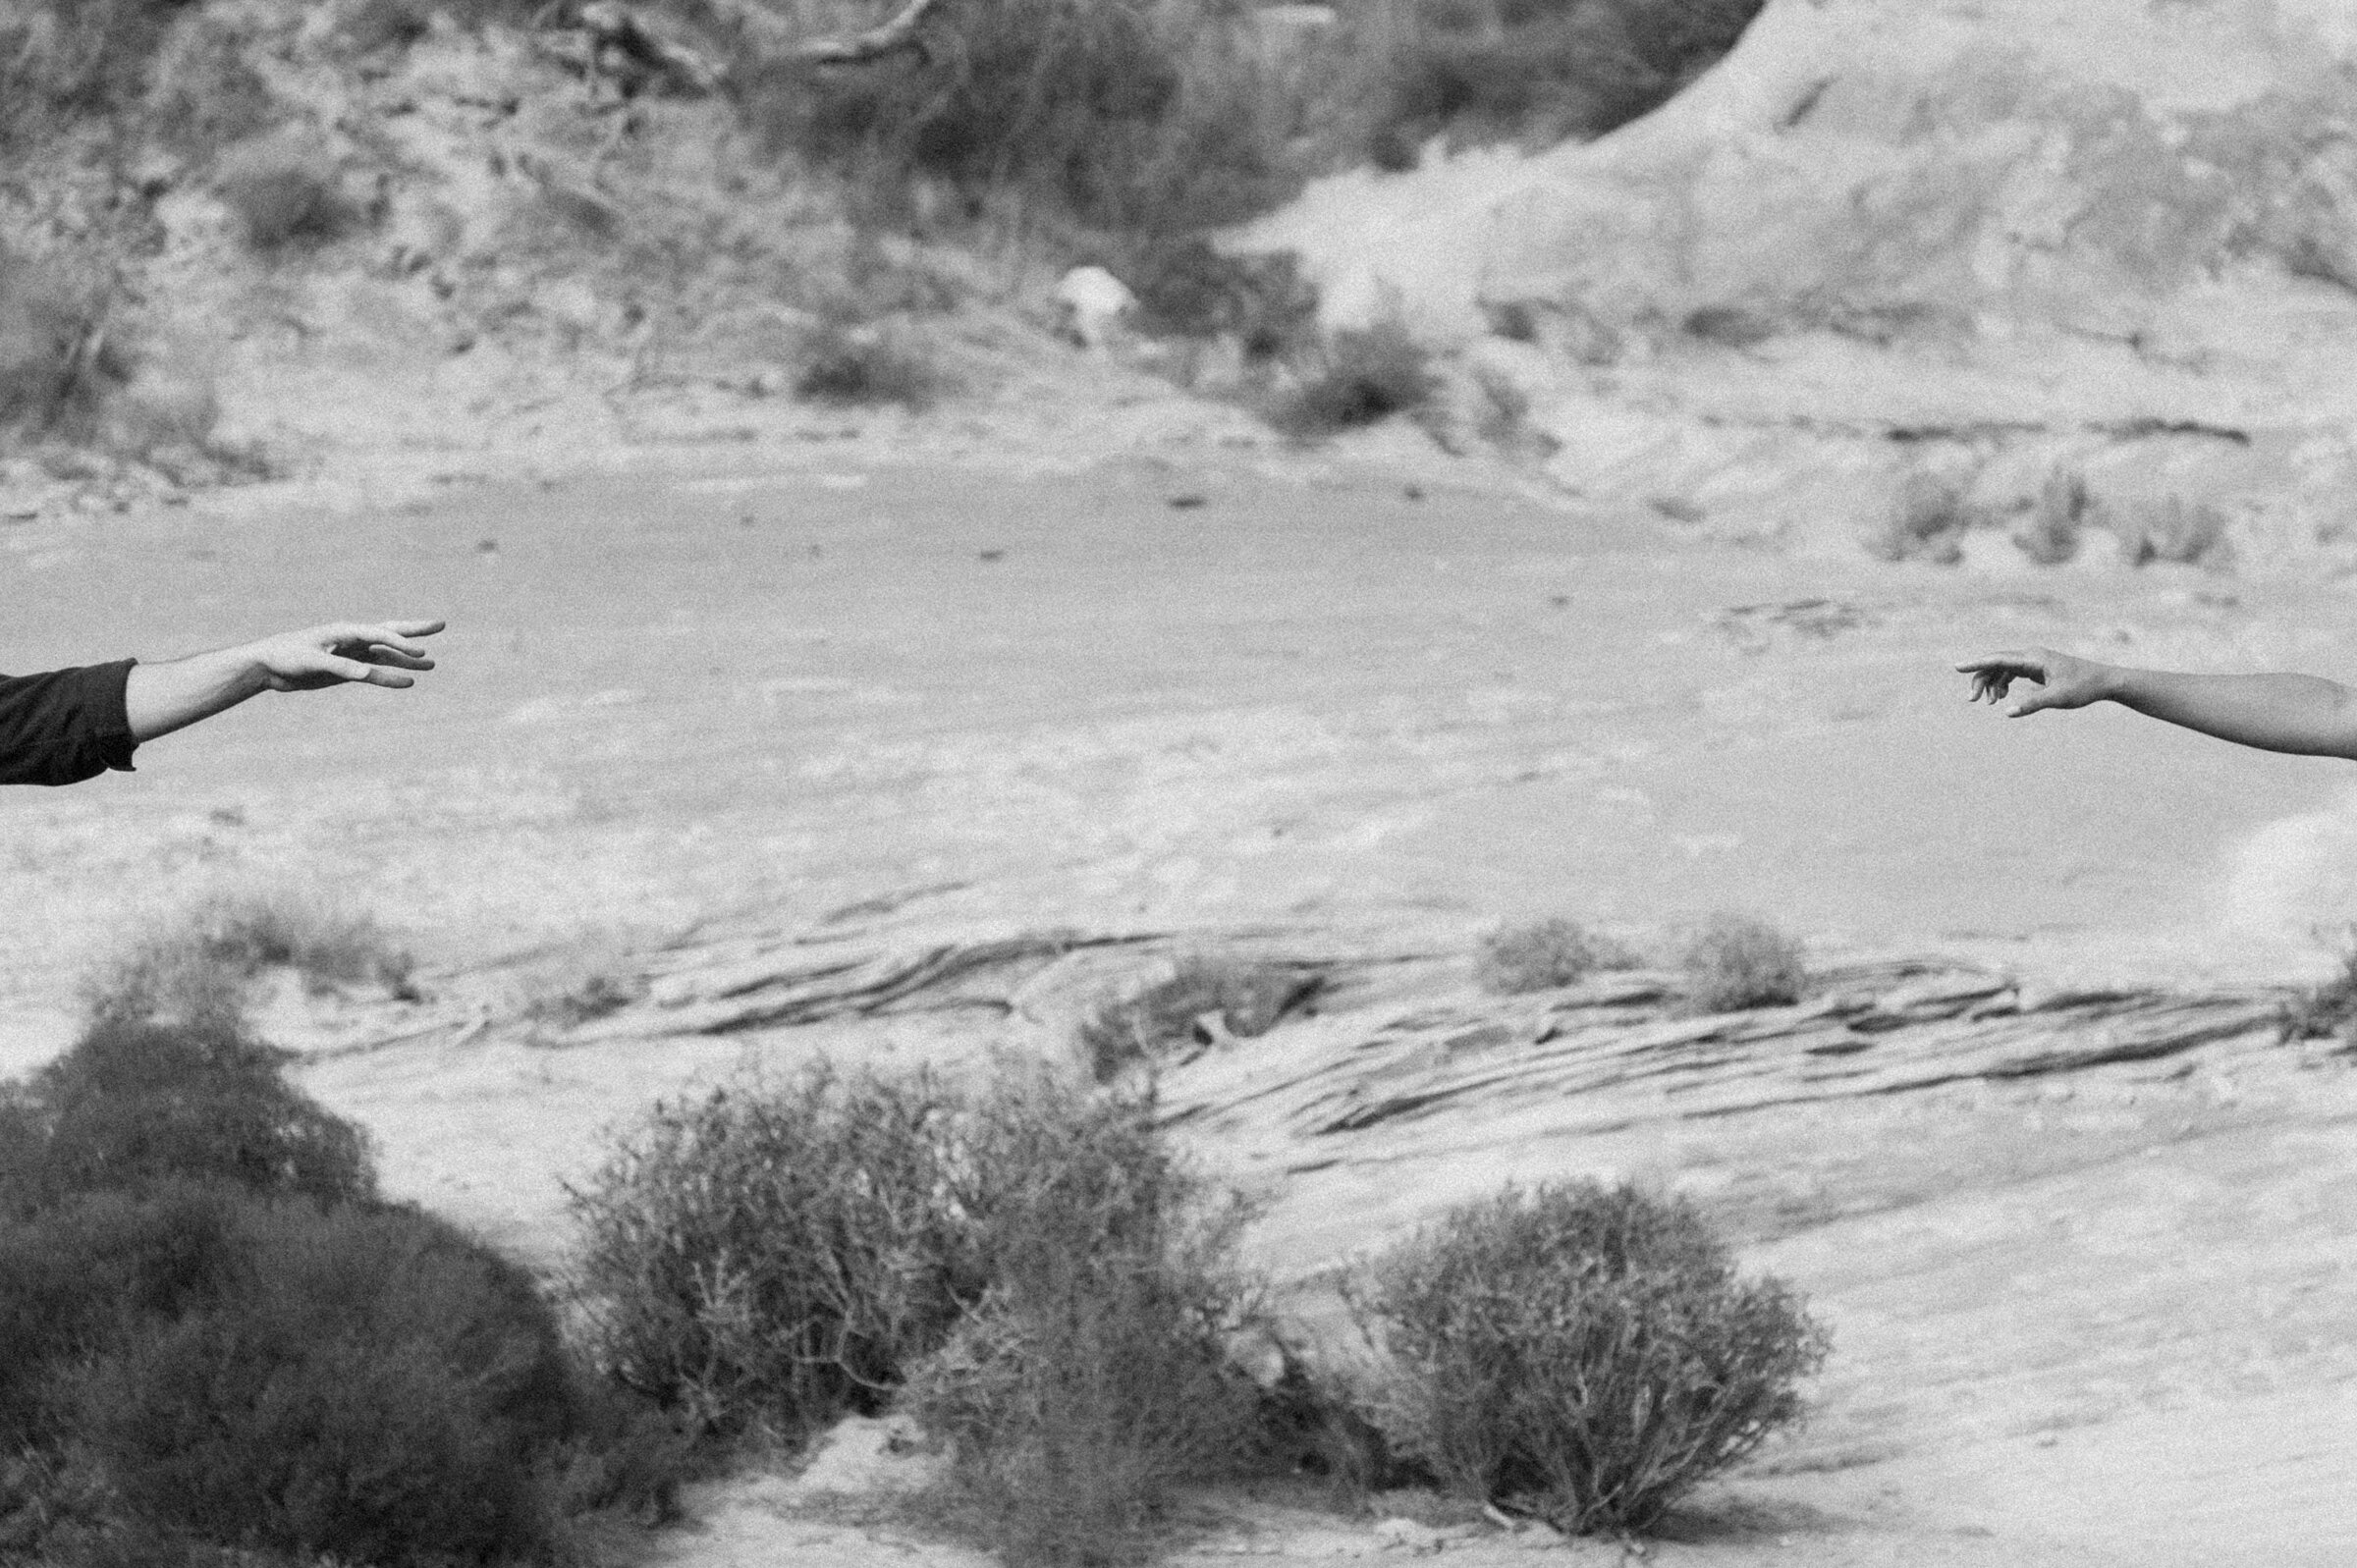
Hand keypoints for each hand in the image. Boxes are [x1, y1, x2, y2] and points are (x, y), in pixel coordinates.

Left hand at [248, 620, 443, 691]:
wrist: (266, 666)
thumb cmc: (285, 656)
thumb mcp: (312, 662)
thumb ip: (340, 667)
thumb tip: (367, 675)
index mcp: (345, 631)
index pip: (380, 634)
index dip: (401, 643)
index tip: (420, 652)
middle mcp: (352, 639)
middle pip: (390, 633)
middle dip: (415, 631)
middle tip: (441, 624)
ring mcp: (350, 654)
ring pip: (386, 655)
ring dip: (407, 659)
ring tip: (432, 665)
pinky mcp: (346, 669)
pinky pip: (375, 672)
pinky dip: (392, 675)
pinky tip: (407, 681)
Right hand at [1954, 647, 2113, 716]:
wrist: (2104, 682)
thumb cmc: (2083, 687)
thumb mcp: (2057, 698)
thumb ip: (2031, 704)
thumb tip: (2007, 712)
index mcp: (2033, 658)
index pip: (1997, 659)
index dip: (1975, 664)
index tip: (1956, 667)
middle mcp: (2030, 656)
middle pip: (1995, 664)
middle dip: (1981, 680)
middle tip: (1972, 700)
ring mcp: (2033, 662)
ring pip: (2002, 670)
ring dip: (1992, 685)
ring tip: (1991, 703)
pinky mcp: (2037, 669)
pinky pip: (2012, 674)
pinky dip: (2003, 685)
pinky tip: (2003, 698)